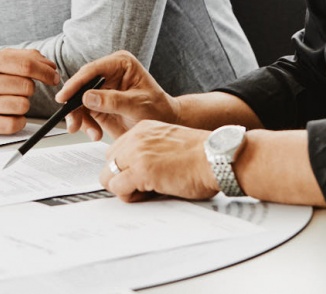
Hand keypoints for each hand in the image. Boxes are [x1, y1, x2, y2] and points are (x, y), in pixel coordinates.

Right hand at [0, 49, 59, 135]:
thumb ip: (21, 57)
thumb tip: (49, 65)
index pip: (26, 64)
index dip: (45, 71)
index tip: (53, 76)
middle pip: (27, 87)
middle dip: (30, 89)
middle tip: (19, 90)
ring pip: (23, 106)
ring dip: (23, 105)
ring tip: (10, 102)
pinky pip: (14, 124)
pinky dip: (17, 121)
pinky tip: (7, 115)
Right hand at [55, 51, 179, 141]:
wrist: (163, 123)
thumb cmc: (158, 109)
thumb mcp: (138, 105)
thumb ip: (113, 101)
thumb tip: (88, 97)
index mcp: (120, 63)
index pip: (93, 70)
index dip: (76, 83)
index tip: (65, 96)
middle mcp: (108, 74)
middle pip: (81, 85)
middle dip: (74, 105)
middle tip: (72, 122)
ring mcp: (102, 89)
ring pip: (78, 101)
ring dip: (80, 118)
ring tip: (92, 132)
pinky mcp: (98, 104)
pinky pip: (83, 114)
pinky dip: (86, 125)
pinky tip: (95, 133)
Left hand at [100, 120, 218, 201]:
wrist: (218, 157)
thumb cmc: (203, 155)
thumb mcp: (169, 143)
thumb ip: (150, 151)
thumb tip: (134, 172)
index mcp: (143, 129)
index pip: (117, 150)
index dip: (126, 167)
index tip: (142, 175)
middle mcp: (136, 137)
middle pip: (108, 163)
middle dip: (122, 177)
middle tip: (144, 186)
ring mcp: (137, 153)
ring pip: (107, 177)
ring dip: (124, 188)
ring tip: (147, 191)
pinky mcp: (141, 171)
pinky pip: (118, 189)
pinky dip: (131, 196)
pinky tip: (150, 193)